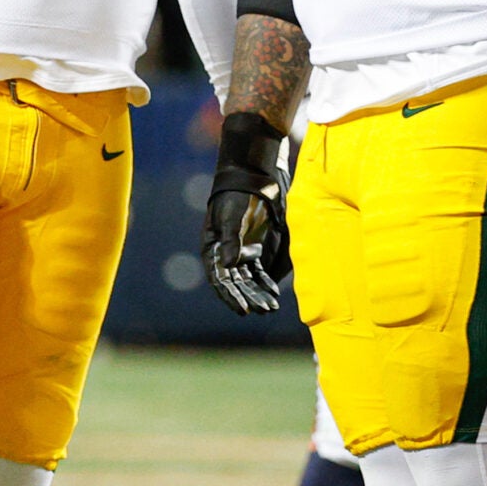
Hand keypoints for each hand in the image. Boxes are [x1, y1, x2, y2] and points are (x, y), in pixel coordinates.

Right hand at [202, 110, 290, 314]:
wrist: (253, 175)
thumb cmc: (237, 194)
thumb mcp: (232, 216)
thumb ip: (231, 241)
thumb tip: (227, 265)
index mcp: (212, 248)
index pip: (220, 279)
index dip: (230, 296)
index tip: (244, 310)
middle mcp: (224, 253)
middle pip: (236, 283)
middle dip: (249, 298)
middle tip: (263, 310)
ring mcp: (240, 251)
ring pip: (248, 279)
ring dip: (258, 293)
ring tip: (271, 308)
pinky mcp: (255, 247)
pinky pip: (260, 270)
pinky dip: (266, 282)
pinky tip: (274, 293)